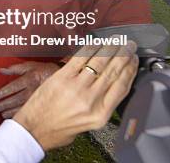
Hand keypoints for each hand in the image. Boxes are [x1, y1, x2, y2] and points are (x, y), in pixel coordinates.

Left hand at [0, 61, 58, 117]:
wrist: (62, 78)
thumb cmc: (44, 71)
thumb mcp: (30, 66)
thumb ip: (14, 68)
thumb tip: (1, 70)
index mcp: (30, 79)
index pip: (13, 87)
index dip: (3, 92)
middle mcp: (34, 90)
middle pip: (16, 99)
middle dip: (5, 104)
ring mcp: (39, 99)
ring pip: (23, 108)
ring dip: (11, 112)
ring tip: (2, 114)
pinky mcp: (42, 106)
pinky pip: (30, 113)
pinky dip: (21, 116)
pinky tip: (14, 118)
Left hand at [13, 39, 137, 150]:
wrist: (35, 128)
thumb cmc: (60, 128)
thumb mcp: (90, 124)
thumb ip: (102, 106)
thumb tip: (113, 85)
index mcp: (101, 114)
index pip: (122, 87)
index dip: (131, 70)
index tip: (135, 60)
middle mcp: (91, 100)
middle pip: (113, 72)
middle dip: (124, 55)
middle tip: (129, 45)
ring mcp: (76, 87)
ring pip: (99, 62)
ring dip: (111, 48)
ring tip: (117, 41)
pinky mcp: (62, 77)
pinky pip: (81, 58)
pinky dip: (91, 48)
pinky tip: (97, 42)